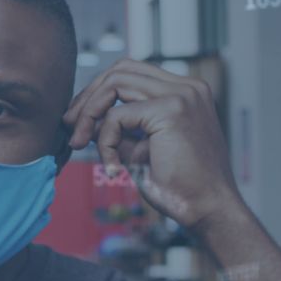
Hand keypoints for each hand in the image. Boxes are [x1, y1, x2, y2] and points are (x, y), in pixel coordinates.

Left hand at [62, 59, 242, 230]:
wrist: (210, 211)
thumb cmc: (180, 188)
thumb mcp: (141, 149)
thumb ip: (119, 129)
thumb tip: (84, 118)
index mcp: (186, 92)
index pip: (132, 73)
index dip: (100, 92)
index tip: (79, 119)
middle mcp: (187, 87)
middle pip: (121, 70)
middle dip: (88, 97)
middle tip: (70, 127)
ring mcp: (182, 95)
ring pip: (115, 83)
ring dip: (89, 113)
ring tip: (79, 142)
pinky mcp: (171, 110)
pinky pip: (117, 116)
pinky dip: (105, 141)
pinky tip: (112, 167)